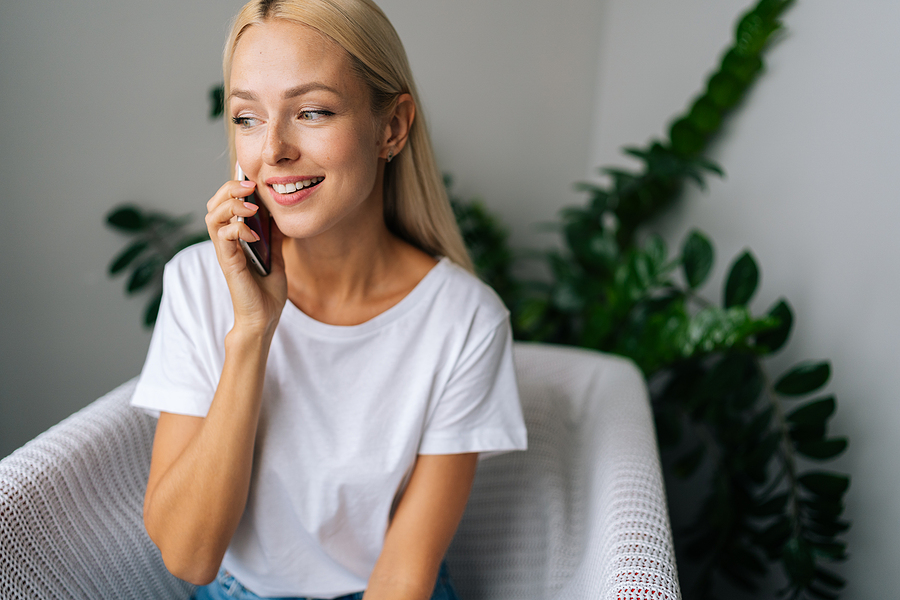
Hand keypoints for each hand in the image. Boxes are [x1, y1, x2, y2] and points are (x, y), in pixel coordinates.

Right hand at [205, 180, 286, 335]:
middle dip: (229, 189)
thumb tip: (280, 216)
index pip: (226, 204)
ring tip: (252, 206)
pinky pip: (223, 238)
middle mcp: (226, 243)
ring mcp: (225, 252)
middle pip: (214, 204)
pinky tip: (255, 234)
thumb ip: (274, 237)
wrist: (264, 318)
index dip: (235, 188)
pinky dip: (238, 229)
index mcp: (235, 238)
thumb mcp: (276, 257)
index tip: (255, 181)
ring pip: (212, 217)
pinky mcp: (228, 263)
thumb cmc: (266, 292)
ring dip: (231, 205)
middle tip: (251, 186)